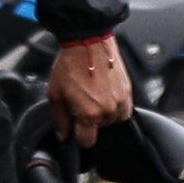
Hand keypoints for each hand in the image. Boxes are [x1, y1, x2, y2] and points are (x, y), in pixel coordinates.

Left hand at [46, 29, 132, 145]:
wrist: (88, 40)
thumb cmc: (71, 63)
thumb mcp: (55, 93)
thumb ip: (60, 120)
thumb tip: (63, 135)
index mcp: (89, 114)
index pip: (87, 142)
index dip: (78, 137)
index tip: (75, 128)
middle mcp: (108, 111)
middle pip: (100, 131)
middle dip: (90, 121)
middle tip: (81, 103)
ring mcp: (121, 101)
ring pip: (113, 121)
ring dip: (104, 114)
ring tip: (93, 95)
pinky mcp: (128, 91)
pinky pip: (123, 109)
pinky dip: (114, 106)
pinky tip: (103, 93)